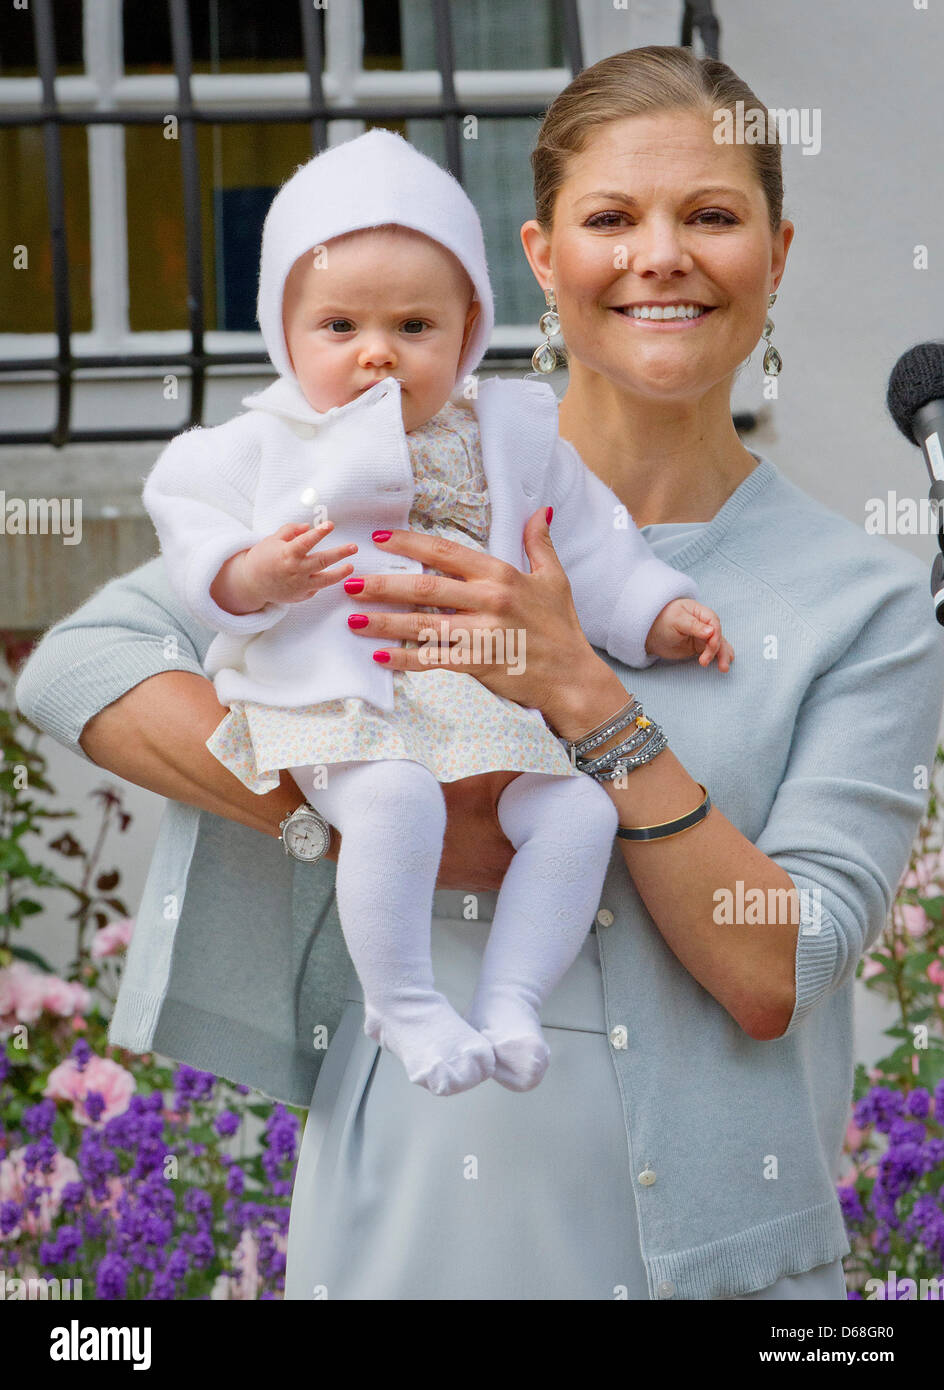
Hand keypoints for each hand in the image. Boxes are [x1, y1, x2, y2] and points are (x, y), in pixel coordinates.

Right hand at [238, 521, 358, 608]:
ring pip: (325, 580)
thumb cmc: (263, 558)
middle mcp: (295, 570)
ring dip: (340, 573)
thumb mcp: (273, 539)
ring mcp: (300, 585)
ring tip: (351, 566)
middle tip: (354, 547)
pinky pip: (317, 587)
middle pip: (322, 561)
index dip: (319, 533)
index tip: (330, 525)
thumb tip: (308, 526)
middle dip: (340, 553)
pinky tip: (328, 574)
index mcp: (287, 554)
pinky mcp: (302, 595)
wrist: (251, 584)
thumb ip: (291, 530)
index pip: (306, 542)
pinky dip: (323, 580)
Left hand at [342, 509, 607, 728]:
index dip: (409, 543)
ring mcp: (482, 634)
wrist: (573, 678)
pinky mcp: (478, 664)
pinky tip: (380, 656)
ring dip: (384, 622)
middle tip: (351, 582)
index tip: (379, 539)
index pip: (445, 551)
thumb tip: (541, 510)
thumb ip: (539, 544)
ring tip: (354, 619)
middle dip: (383, 584)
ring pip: (422, 624)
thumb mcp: (554, 579)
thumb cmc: (562, 629)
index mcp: (501, 575)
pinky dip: (405, 659)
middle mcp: (488, 600)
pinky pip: (433, 660)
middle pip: (425, 587)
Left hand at [645, 598, 733, 669]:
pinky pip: (713, 652)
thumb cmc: (662, 622)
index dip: (715, 634)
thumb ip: (694, 626)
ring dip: (722, 655)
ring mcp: (703, 636)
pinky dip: (719, 657)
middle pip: (718, 635)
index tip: (711, 645)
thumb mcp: (676, 621)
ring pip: (718, 644)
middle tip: (708, 661)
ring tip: (723, 668)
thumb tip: (712, 631)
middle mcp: (704, 623)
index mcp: (700, 612)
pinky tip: (723, 664)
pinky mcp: (700, 647)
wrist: (650, 634)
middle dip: (718, 649)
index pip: (713, 622)